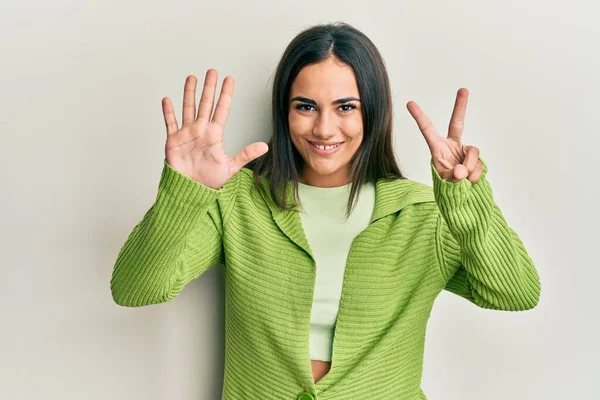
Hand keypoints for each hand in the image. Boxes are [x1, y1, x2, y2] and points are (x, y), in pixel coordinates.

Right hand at [162, 70, 268, 188]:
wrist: (191, 190)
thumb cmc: (210, 180)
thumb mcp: (231, 167)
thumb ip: (246, 155)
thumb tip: (264, 147)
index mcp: (214, 134)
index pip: (222, 109)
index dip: (226, 94)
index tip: (230, 79)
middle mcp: (201, 130)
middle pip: (206, 104)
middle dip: (209, 87)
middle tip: (212, 71)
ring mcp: (187, 134)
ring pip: (188, 108)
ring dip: (189, 93)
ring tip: (192, 78)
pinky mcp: (173, 141)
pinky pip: (170, 123)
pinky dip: (168, 112)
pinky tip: (167, 99)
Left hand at [406, 88, 483, 183]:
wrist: (462, 194)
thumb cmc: (448, 186)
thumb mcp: (445, 182)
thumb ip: (452, 177)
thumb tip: (462, 171)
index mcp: (437, 147)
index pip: (427, 129)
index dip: (419, 116)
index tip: (409, 102)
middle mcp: (452, 145)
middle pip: (457, 123)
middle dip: (460, 106)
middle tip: (463, 89)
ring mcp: (465, 150)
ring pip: (473, 152)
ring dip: (469, 168)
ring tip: (464, 179)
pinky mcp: (477, 158)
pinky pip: (479, 164)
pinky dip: (475, 175)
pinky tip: (470, 181)